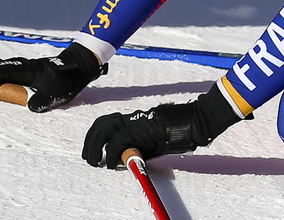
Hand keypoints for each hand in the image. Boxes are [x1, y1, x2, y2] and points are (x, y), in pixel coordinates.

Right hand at [0, 42, 104, 112]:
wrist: (81, 66)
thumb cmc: (68, 78)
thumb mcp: (57, 92)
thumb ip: (43, 100)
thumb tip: (30, 106)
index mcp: (28, 69)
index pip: (4, 71)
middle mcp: (24, 67)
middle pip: (2, 69)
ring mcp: (26, 69)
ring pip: (5, 70)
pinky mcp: (29, 74)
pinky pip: (10, 73)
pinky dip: (0, 75)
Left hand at [82, 85, 242, 167]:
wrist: (194, 121)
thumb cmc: (179, 129)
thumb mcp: (155, 137)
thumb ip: (140, 144)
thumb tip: (128, 156)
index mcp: (135, 119)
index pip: (107, 122)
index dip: (95, 136)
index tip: (94, 151)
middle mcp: (133, 118)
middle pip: (101, 125)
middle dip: (90, 141)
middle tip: (89, 157)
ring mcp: (136, 123)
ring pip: (105, 130)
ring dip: (96, 147)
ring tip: (95, 161)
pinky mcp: (141, 130)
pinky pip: (119, 142)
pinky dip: (111, 154)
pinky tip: (112, 164)